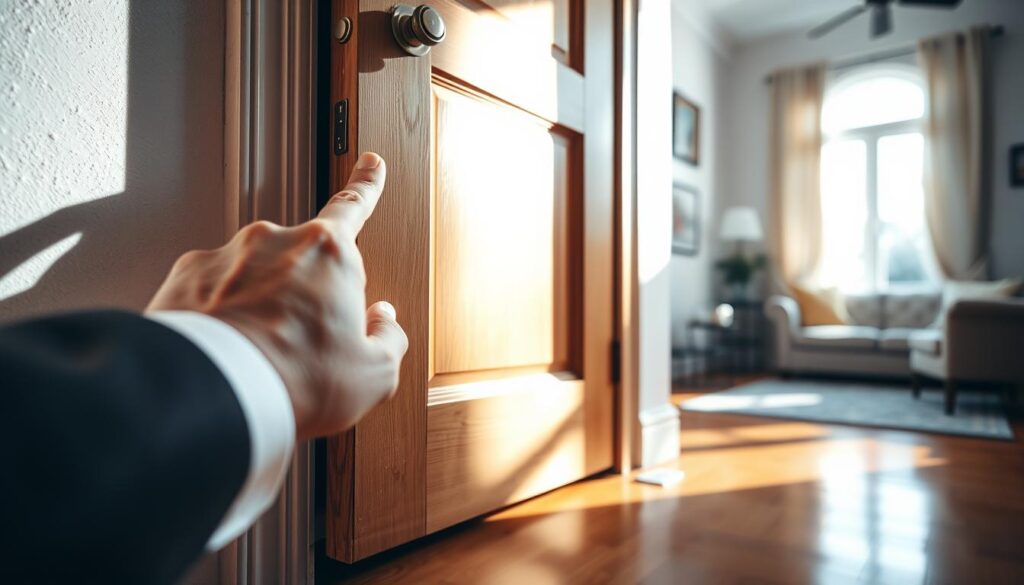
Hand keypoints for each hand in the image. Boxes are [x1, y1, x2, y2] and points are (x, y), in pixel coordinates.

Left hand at [147, 152, 407, 439]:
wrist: (213, 393)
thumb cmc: (296, 380)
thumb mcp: (373, 374)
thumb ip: (388, 339)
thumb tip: (384, 322)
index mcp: (329, 252)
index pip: (354, 206)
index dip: (367, 185)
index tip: (370, 164)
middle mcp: (275, 241)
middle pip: (302, 262)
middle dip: (305, 297)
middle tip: (306, 347)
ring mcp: (226, 256)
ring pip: (254, 281)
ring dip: (260, 311)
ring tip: (261, 362)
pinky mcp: (185, 280)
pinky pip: (212, 296)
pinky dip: (220, 321)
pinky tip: (228, 355)